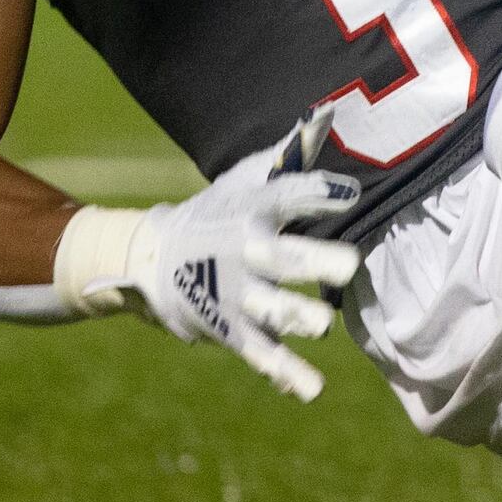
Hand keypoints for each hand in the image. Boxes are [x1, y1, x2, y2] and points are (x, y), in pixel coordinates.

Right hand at [133, 139, 364, 400]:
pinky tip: (313, 391)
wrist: (151, 260)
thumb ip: (291, 151)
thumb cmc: (219, 211)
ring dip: (297, 318)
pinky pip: (262, 356)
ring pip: (271, 310)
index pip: (288, 196)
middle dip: (313, 262)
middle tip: (349, 266)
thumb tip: (330, 110)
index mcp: (254, 209)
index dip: (319, 194)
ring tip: (323, 325)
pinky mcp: (233, 332)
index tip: (349, 192)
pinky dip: (286, 375)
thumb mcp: (246, 179)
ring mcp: (238, 296)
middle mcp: (246, 252)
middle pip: (283, 258)